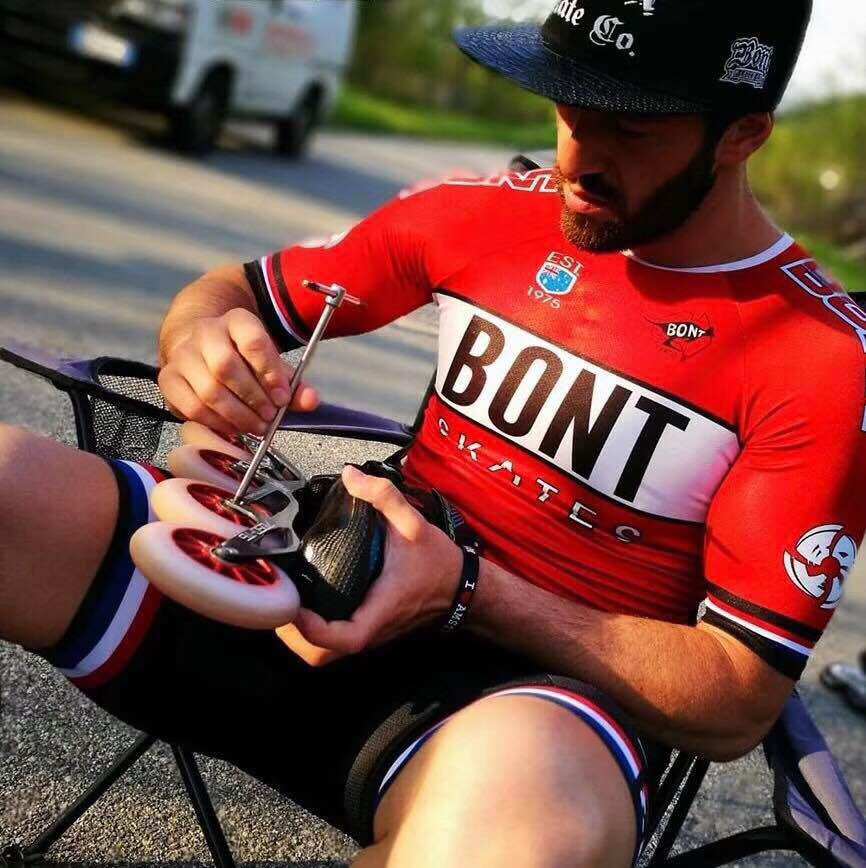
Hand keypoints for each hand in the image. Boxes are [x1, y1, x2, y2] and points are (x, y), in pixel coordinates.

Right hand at [158, 308, 318, 435]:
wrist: (201, 348)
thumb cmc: (243, 359)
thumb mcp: (271, 363)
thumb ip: (294, 384)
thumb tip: (311, 401)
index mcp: (236, 321)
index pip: (253, 342)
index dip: (270, 373)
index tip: (283, 397)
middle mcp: (205, 333)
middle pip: (226, 366)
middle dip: (252, 397)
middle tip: (269, 417)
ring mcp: (183, 355)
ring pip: (208, 390)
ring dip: (237, 415)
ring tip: (256, 426)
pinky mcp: (168, 378)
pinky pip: (191, 407)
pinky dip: (216, 423)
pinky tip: (233, 428)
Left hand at [292, 466, 462, 661]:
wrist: (460, 586)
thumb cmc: (437, 561)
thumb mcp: (412, 523)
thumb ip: (383, 495)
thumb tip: (349, 475)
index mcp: (382, 608)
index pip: (345, 637)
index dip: (314, 629)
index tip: (294, 604)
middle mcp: (373, 629)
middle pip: (323, 654)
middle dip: (293, 634)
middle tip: (276, 597)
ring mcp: (369, 634)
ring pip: (325, 653)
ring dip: (299, 634)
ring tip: (283, 598)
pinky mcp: (367, 630)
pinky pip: (333, 642)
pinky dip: (312, 629)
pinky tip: (302, 600)